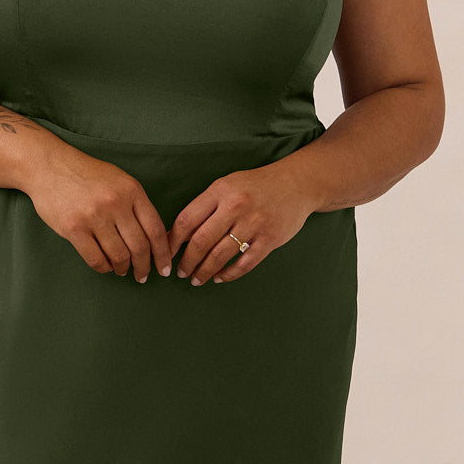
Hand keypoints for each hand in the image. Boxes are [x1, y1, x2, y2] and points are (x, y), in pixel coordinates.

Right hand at [23, 148, 172, 282]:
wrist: (49, 165)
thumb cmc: (86, 175)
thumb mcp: (119, 180)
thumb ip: (136, 204)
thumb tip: (154, 237)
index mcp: (131, 190)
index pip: (156, 229)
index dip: (163, 253)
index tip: (165, 267)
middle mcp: (115, 203)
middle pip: (140, 246)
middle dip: (144, 266)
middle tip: (143, 275)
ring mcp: (94, 216)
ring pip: (119, 255)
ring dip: (123, 268)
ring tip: (123, 270)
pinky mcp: (73, 228)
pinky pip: (95, 259)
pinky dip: (104, 267)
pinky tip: (106, 266)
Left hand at [169, 165, 315, 285]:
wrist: (297, 184)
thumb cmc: (255, 186)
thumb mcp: (226, 186)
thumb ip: (204, 208)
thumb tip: (176, 235)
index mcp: (220, 191)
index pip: (187, 220)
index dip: (172, 241)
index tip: (166, 254)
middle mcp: (236, 206)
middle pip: (201, 241)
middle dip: (187, 262)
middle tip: (180, 273)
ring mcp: (254, 223)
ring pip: (220, 255)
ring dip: (204, 272)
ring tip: (196, 279)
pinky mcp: (270, 239)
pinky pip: (245, 263)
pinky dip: (229, 274)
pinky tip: (219, 278)